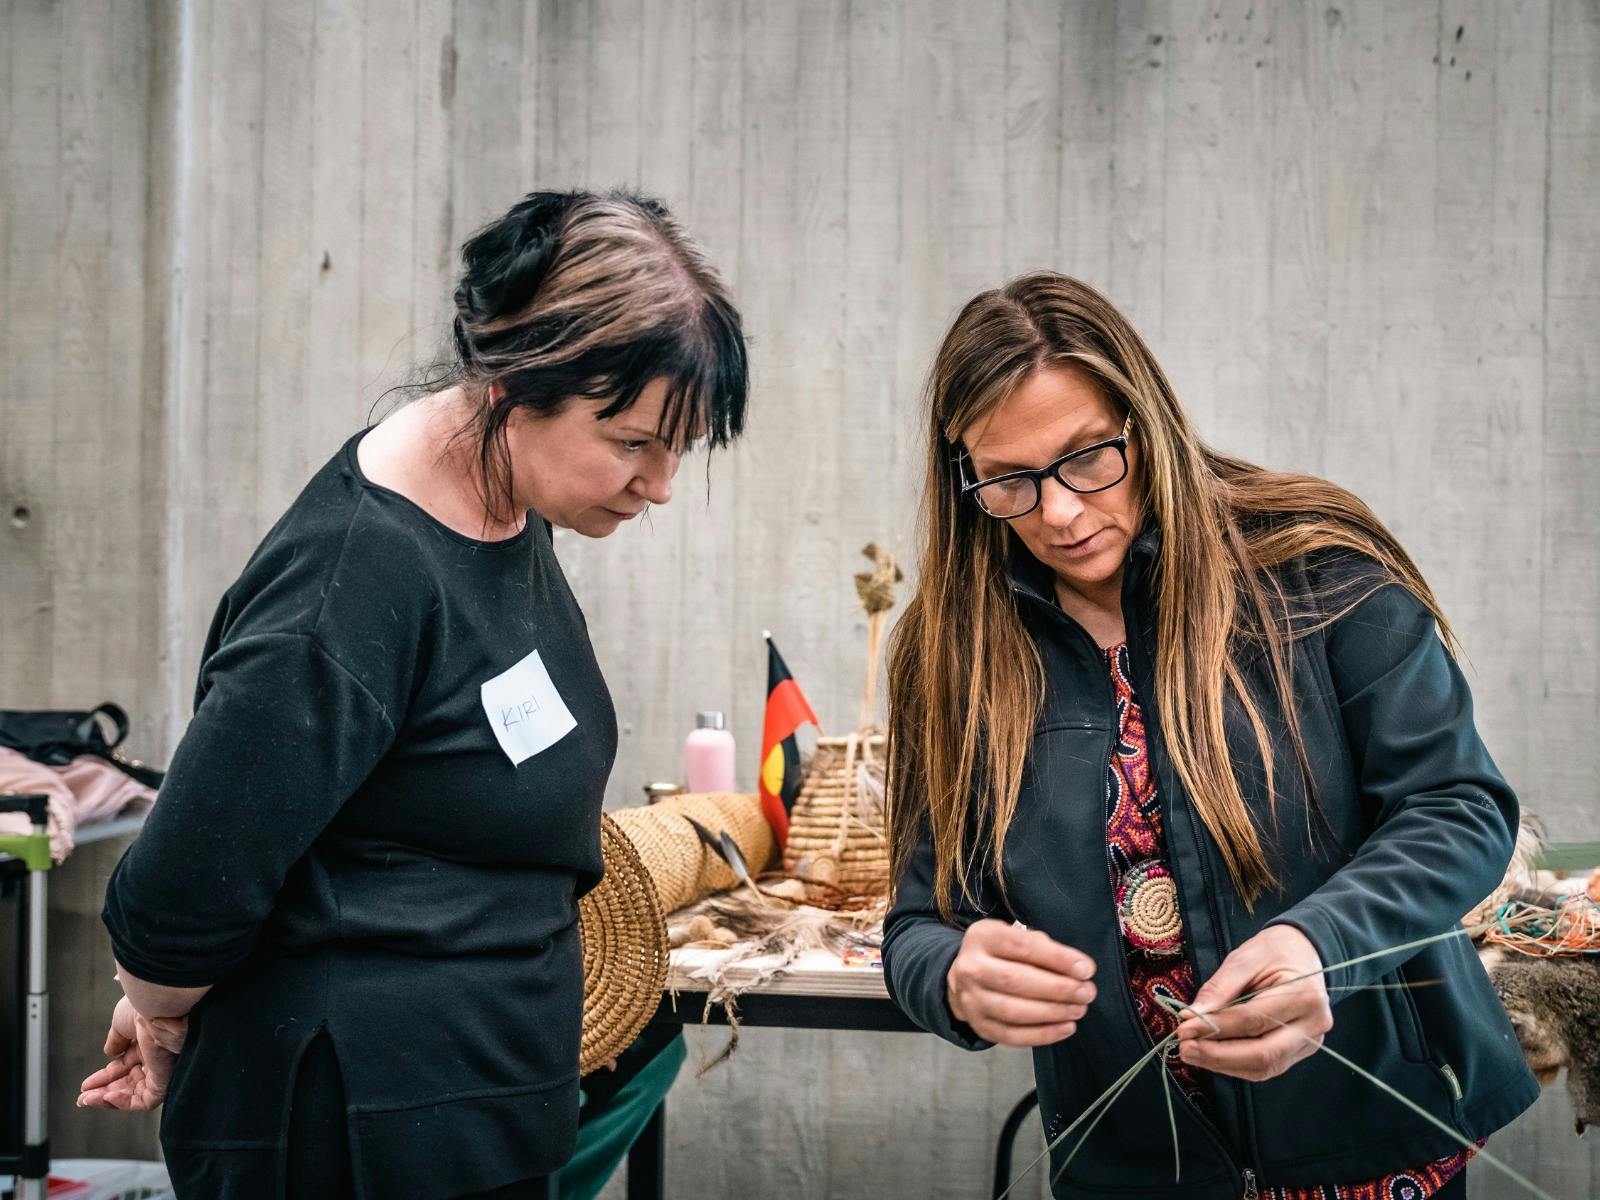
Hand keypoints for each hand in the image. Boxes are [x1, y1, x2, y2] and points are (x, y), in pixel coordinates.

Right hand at [78, 996, 187, 1111]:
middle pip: (128, 1082)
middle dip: (103, 1092)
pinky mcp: (166, 1079)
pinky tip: (108, 1096)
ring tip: (87, 1100)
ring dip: (108, 1100)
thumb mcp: (122, 1022)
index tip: (85, 1086)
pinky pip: (146, 1100)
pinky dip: (125, 1103)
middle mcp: (156, 1056)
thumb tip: (109, 1053)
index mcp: (147, 1041)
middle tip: (82, 1100)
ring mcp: (161, 1068)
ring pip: (134, 1094)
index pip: (124, 1066)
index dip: (103, 1077)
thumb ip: (116, 1040)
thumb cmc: (143, 1007)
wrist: (159, 1006)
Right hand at [946, 919, 1096, 1046]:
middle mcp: (970, 968)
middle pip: (1016, 980)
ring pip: (1013, 1011)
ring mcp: (971, 1000)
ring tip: (1079, 1009)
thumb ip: (1044, 948)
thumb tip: (1079, 969)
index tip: (1086, 969)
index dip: (1057, 959)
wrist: (964, 979)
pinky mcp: (979, 1025)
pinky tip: (1066, 1028)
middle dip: (1058, 988)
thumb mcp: (1015, 937)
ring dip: (1053, 1012)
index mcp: (982, 938)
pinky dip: (1042, 1034)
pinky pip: (1012, 1035)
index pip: (1022, 947)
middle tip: (1086, 992)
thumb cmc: (1001, 954)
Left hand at [1176, 924, 1330, 1081]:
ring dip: (1224, 1064)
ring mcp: (1310, 1042)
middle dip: (1218, 1055)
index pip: (1253, 1021)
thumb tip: (1191, 1017)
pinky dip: (1236, 1065)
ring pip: (1264, 1067)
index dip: (1215, 1028)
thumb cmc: (1273, 952)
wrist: (1303, 952)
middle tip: (1185, 1048)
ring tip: (1192, 1053)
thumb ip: (1219, 989)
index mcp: (1304, 995)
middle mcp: (1313, 1025)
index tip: (1184, 1028)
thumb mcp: (1244, 959)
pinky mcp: (1299, 1051)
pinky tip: (1212, 1055)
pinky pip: (1266, 1067)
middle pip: (1263, 1054)